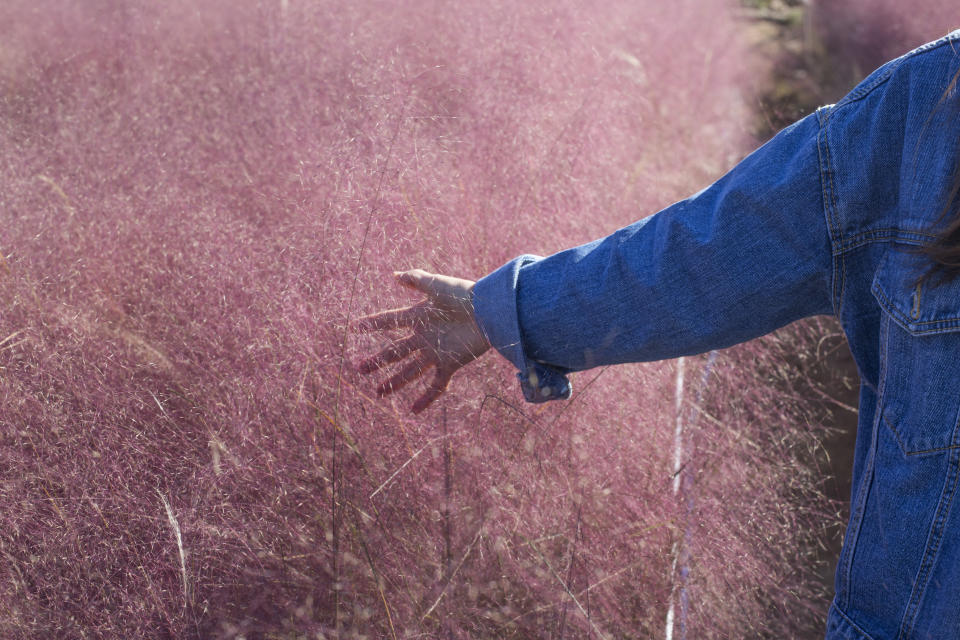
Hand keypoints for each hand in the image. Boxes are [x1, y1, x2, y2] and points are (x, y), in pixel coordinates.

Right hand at [356, 269, 490, 412]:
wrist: (489, 311)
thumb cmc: (464, 295)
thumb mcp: (437, 285)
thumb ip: (416, 279)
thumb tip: (394, 275)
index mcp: (419, 316)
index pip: (391, 321)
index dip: (374, 323)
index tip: (355, 327)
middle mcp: (425, 337)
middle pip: (396, 351)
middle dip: (377, 361)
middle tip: (359, 369)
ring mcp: (436, 352)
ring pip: (410, 371)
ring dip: (395, 381)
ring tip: (378, 393)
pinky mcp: (450, 364)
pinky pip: (436, 385)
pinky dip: (426, 399)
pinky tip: (413, 410)